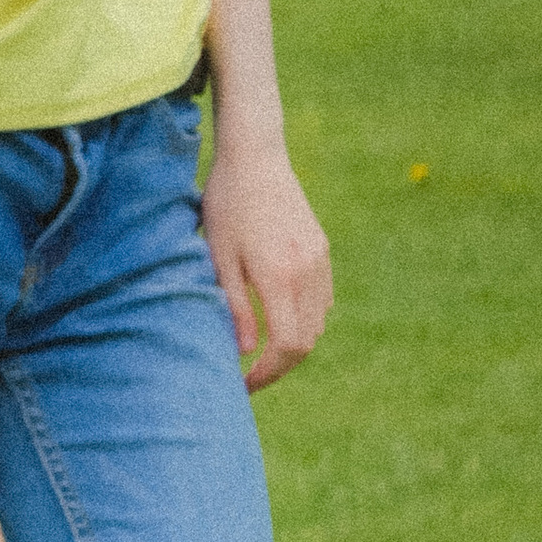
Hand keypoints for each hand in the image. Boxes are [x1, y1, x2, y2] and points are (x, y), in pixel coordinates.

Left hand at [201, 133, 331, 391]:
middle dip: (279, 366)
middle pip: (306, 341)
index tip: (242, 384)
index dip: (266, 373)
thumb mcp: (220, 257)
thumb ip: (235, 306)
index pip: (286, 346)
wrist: (255, 157)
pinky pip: (322, 300)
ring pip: (318, 323)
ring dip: (293, 344)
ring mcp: (319, 260)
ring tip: (261, 351)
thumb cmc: (227, 204)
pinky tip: (279, 320)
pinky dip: (305, 320)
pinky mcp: (321, 250)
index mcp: (279, 276)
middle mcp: (307, 271)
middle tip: (249, 375)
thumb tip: (244, 352)